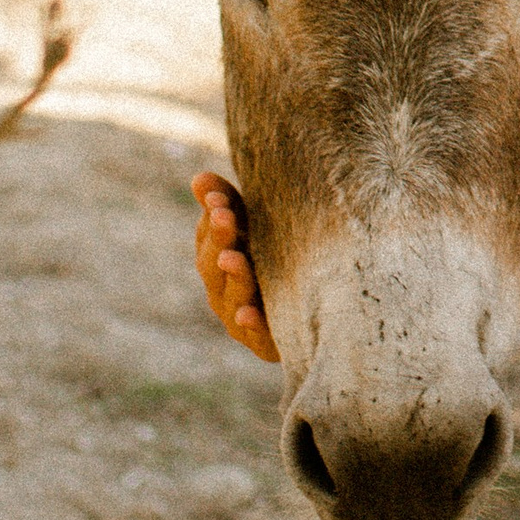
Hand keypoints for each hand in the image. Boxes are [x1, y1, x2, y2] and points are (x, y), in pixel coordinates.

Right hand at [192, 170, 277, 361]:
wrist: (320, 309)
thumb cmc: (280, 257)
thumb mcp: (257, 226)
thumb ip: (229, 204)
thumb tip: (199, 178)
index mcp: (220, 257)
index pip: (209, 236)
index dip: (211, 217)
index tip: (218, 198)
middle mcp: (223, 288)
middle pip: (214, 265)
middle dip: (219, 239)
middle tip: (225, 217)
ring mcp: (240, 315)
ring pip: (231, 298)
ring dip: (233, 278)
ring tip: (233, 258)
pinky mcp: (264, 342)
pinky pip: (255, 335)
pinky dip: (251, 324)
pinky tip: (249, 313)